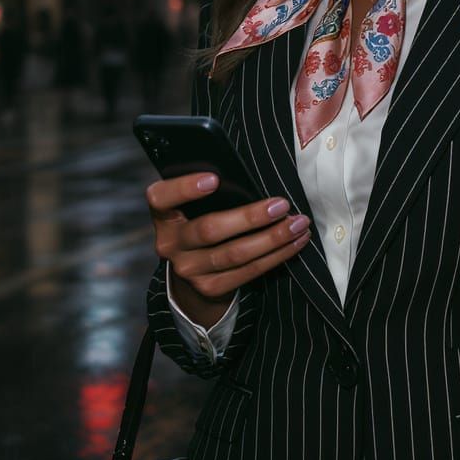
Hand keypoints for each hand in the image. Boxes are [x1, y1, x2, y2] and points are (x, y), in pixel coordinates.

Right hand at [146, 173, 310, 326]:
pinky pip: (248, 272)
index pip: (161, 198)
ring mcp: (189, 269)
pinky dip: (276, 256)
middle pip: (209, 230)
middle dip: (250, 217)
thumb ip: (212, 189)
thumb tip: (248, 172)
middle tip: (282, 204)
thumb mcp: (195, 203)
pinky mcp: (210, 287)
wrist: (193, 266)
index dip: (184, 189)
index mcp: (164, 215)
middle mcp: (171, 244)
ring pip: (234, 254)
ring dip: (272, 238)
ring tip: (298, 223)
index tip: (214, 178)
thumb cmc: (202, 217)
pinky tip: (295, 242)